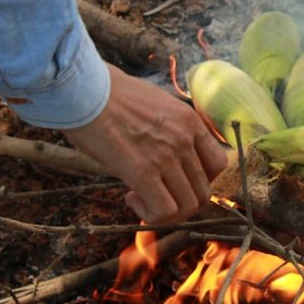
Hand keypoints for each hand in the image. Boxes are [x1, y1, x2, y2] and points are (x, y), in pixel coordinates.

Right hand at [63, 63, 227, 223]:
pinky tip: (131, 197)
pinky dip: (151, 215)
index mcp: (190, 121)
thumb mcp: (157, 103)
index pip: (219, 164)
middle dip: (183, 201)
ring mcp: (166, 156)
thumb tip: (169, 153)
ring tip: (142, 198)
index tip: (178, 179)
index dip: (201, 180)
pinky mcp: (143, 171)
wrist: (84, 88)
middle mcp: (184, 139)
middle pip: (205, 190)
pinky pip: (163, 210)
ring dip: (168, 212)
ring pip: (188, 205)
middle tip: (158, 195)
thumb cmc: (111, 94)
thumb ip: (172, 128)